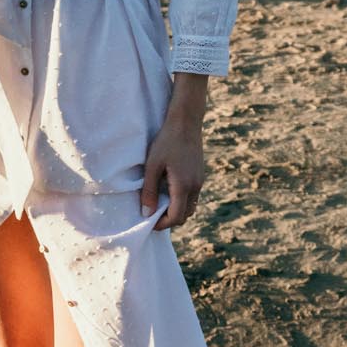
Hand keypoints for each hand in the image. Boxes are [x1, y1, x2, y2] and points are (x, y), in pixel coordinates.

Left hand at [141, 108, 205, 229]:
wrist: (186, 122)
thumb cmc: (166, 141)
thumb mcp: (152, 165)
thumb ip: (149, 190)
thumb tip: (146, 213)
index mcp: (183, 186)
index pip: (176, 217)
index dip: (162, 224)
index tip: (149, 223)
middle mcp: (195, 187)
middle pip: (185, 215)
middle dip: (170, 220)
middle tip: (153, 216)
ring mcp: (200, 181)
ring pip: (190, 207)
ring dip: (177, 211)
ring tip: (160, 205)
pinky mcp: (200, 175)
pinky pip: (193, 196)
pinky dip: (182, 201)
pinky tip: (169, 192)